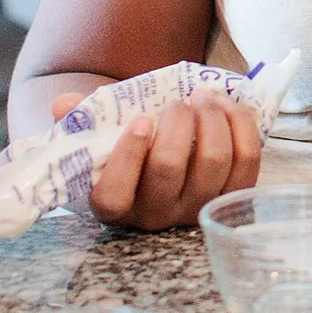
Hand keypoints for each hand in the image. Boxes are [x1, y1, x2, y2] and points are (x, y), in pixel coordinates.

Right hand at [52, 90, 262, 230]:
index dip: (128, 156)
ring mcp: (195, 208)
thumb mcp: (95, 141)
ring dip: (212, 120)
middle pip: (170, 168)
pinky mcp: (231, 197)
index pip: (114, 193)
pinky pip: (247, 162)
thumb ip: (76, 122)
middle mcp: (154, 215)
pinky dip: (241, 126)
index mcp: (113, 204)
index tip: (140, 121)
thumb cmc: (126, 150)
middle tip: (178, 102)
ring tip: (203, 97)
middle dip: (178, 123)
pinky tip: (228, 107)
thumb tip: (65, 104)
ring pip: (213, 163)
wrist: (162, 164)